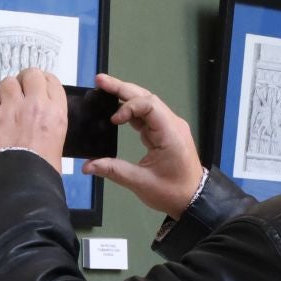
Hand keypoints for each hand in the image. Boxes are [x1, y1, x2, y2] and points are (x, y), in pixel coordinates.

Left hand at [0, 67, 65, 173]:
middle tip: (19, 93)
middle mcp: (35, 105)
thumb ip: (49, 126)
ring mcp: (12, 109)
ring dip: (3, 92)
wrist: (23, 184)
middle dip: (23, 80)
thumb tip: (39, 125)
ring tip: (2, 105)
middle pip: (30, 74)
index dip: (42, 81)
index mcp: (55, 113)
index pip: (52, 81)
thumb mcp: (57, 144)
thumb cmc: (41, 171)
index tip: (36, 87)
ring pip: (7, 82)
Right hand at [81, 73, 206, 214]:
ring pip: (146, 103)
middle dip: (122, 88)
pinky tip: (116, 109)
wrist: (193, 200)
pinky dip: (131, 111)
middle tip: (99, 81)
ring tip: (104, 89)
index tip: (113, 121)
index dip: (128, 107)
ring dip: (126, 96)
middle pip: (146, 98)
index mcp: (170, 133)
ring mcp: (169, 127)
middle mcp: (172, 124)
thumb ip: (113, 170)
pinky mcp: (165, 133)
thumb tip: (87, 166)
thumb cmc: (172, 192)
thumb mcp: (140, 182)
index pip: (149, 105)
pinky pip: (147, 115)